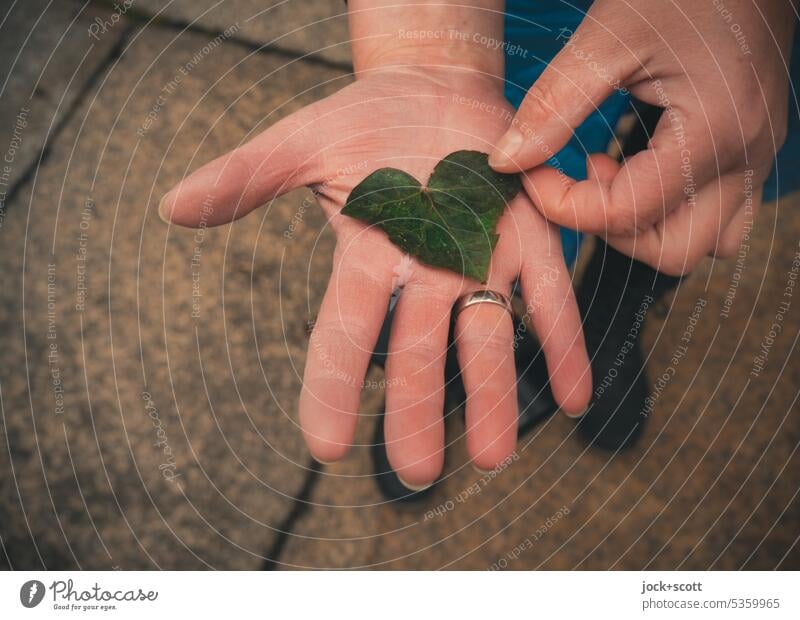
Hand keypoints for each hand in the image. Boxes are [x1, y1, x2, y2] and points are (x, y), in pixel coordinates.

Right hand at [159, 67, 590, 487]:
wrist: (433, 89)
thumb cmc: (364, 121)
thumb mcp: (302, 144)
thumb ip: (247, 177)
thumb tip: (173, 208)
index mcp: (370, 256)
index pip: (343, 332)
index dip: (330, 387)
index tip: (323, 447)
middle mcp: (426, 273)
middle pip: (418, 353)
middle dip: (417, 411)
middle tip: (419, 473)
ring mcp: (481, 259)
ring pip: (486, 339)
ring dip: (492, 397)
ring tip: (494, 457)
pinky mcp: (532, 237)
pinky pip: (551, 298)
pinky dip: (565, 345)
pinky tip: (578, 397)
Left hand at [489, 0, 795, 274]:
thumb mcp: (607, 38)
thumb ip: (553, 105)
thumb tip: (504, 161)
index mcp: (713, 133)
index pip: (625, 214)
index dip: (563, 205)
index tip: (531, 172)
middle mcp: (745, 159)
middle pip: (672, 251)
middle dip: (608, 230)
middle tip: (574, 179)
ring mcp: (756, 158)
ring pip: (700, 242)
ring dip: (644, 226)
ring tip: (610, 170)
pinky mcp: (751, 150)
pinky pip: (718, 215)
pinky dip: (671, 210)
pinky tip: (639, 165)